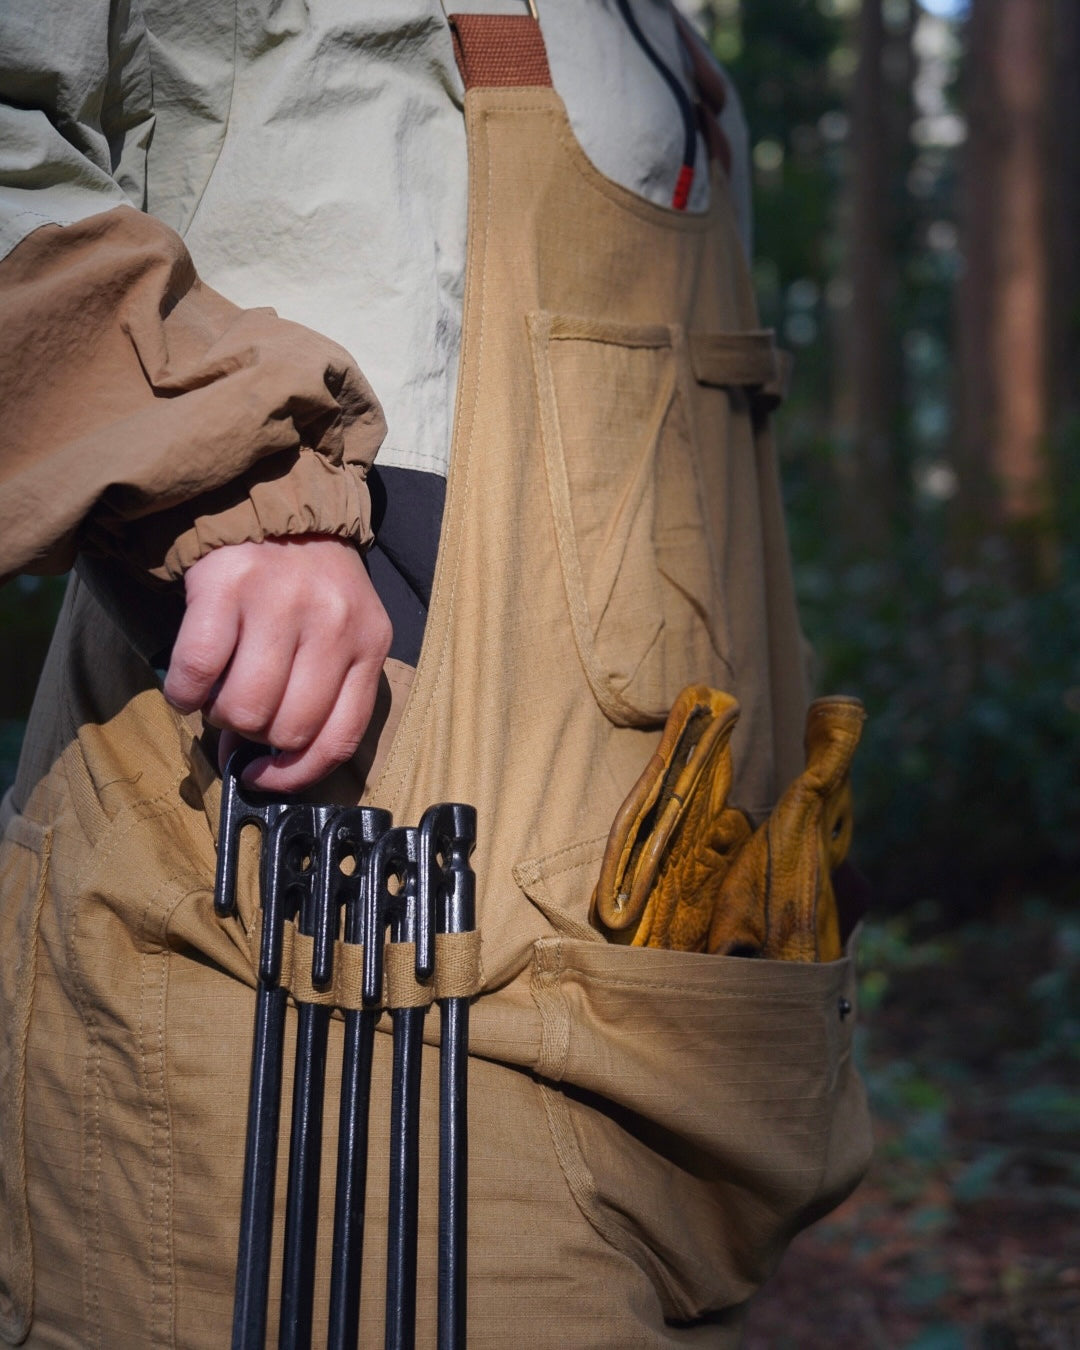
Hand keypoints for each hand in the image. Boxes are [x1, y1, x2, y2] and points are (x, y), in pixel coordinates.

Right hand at [163, 535, 391, 791]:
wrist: (276, 503)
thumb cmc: (308, 584)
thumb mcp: (339, 633)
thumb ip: (314, 695)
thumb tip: (257, 768)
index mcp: (369, 642)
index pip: (340, 737)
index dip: (298, 774)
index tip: (266, 779)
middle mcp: (332, 623)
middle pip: (288, 729)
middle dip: (256, 737)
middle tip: (240, 716)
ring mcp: (280, 602)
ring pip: (243, 708)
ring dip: (219, 715)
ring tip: (218, 691)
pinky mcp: (227, 586)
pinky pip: (196, 672)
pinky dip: (184, 693)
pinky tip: (190, 683)